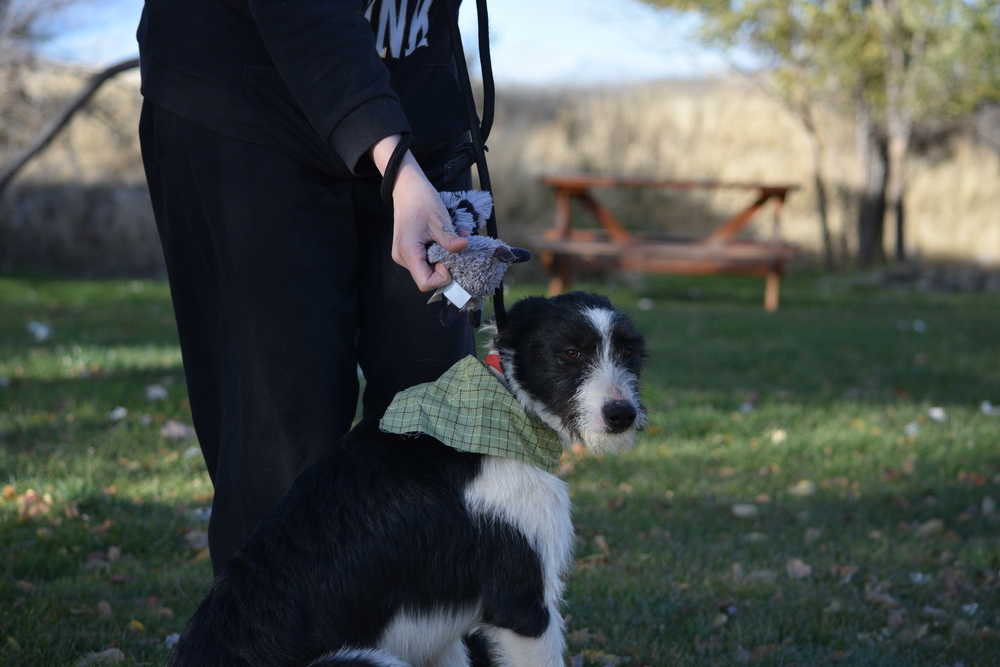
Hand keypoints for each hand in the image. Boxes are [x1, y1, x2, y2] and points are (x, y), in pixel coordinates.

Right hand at [369, 135, 468, 290]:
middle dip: (444, 267)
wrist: (408, 187)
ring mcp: (404, 255)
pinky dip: (437, 254)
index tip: (451, 259)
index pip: (425, 282)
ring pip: (427, 269)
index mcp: (408, 251)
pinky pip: (425, 260)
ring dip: (443, 259)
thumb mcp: (440, 220)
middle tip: (454, 247)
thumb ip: (450, 239)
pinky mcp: (408, 250)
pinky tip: (443, 240)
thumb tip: (465, 247)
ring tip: (449, 240)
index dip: (442, 277)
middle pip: (426, 277)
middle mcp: (402, 257)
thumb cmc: (421, 200)